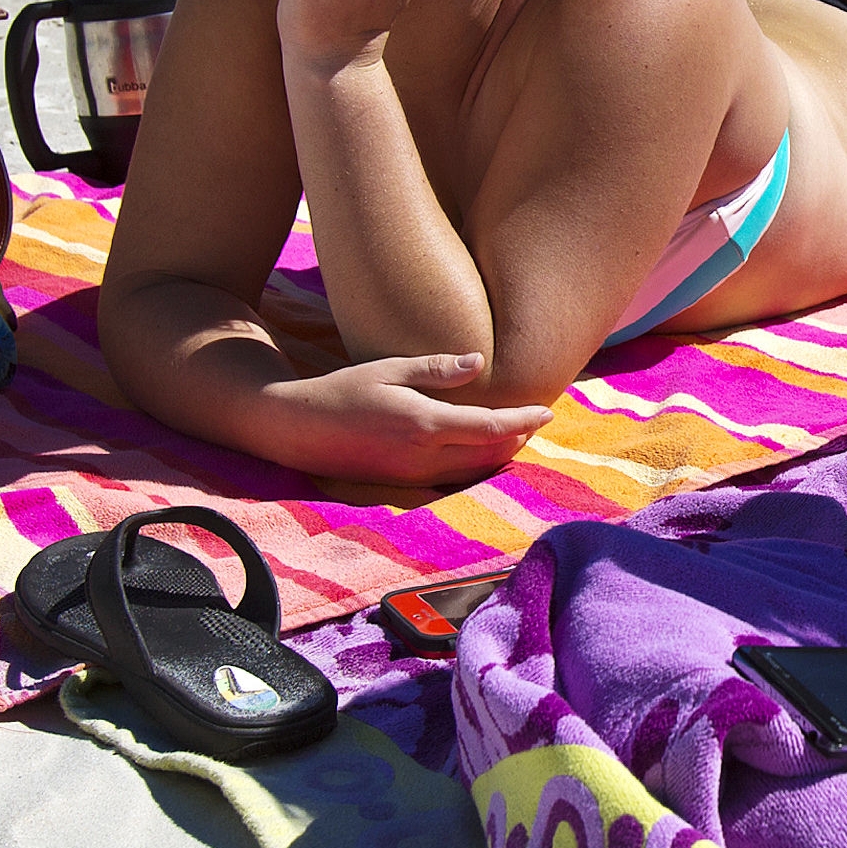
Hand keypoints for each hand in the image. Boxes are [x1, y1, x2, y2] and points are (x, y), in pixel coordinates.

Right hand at [265, 350, 548, 487]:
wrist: (299, 431)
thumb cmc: (343, 391)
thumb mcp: (389, 369)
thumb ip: (436, 369)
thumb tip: (478, 362)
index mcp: (424, 425)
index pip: (491, 427)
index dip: (524, 420)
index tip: (547, 410)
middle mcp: (423, 457)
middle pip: (490, 454)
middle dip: (519, 439)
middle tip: (538, 419)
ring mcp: (414, 476)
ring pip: (475, 471)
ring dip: (501, 455)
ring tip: (519, 434)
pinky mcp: (404, 485)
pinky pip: (454, 480)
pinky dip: (477, 467)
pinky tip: (483, 454)